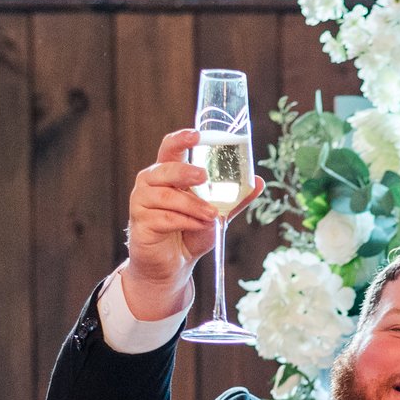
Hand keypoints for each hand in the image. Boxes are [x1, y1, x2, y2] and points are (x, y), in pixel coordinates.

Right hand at [121, 129, 266, 319]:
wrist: (174, 264)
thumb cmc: (191, 232)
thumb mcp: (216, 214)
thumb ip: (234, 198)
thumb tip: (258, 182)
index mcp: (168, 173)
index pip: (171, 148)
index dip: (181, 139)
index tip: (197, 135)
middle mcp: (151, 183)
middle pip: (165, 169)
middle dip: (185, 172)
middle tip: (204, 176)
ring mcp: (142, 202)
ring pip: (167, 197)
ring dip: (192, 206)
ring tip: (210, 215)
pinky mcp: (140, 223)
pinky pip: (164, 218)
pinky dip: (185, 222)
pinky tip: (198, 226)